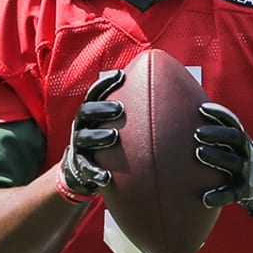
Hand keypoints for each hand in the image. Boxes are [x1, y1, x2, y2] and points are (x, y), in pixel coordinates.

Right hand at [59, 71, 124, 198]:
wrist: (84, 169)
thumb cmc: (112, 141)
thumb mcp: (120, 125)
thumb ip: (136, 113)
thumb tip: (173, 98)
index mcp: (92, 114)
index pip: (95, 94)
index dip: (106, 84)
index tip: (121, 75)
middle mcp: (83, 126)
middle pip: (86, 112)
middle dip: (102, 108)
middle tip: (120, 108)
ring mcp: (80, 146)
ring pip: (84, 138)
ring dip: (98, 136)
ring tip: (113, 135)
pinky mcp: (81, 165)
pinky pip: (87, 169)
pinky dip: (95, 172)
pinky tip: (106, 177)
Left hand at [194, 102, 252, 217]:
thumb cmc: (239, 161)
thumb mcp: (234, 145)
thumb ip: (217, 133)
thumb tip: (187, 114)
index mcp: (242, 140)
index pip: (232, 122)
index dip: (219, 114)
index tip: (201, 109)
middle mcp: (246, 153)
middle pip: (235, 138)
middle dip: (217, 134)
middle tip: (197, 133)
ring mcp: (247, 171)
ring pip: (234, 162)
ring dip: (217, 156)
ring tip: (199, 152)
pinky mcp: (244, 191)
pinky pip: (232, 193)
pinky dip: (220, 196)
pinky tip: (206, 199)